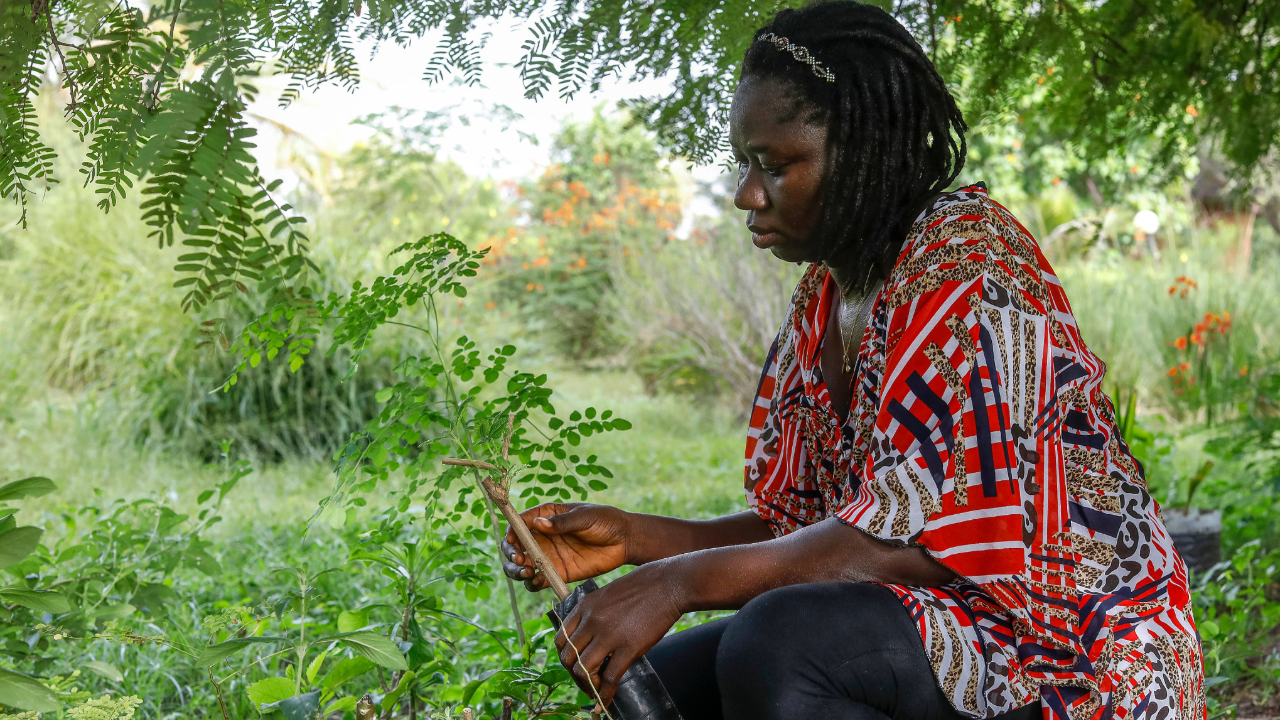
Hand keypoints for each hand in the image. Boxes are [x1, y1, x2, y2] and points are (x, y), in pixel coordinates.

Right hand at [502, 503, 631, 591]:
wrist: (625, 541)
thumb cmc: (605, 521)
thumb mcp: (585, 517)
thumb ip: (562, 523)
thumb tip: (539, 524)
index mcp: (547, 516)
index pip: (520, 523)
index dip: (511, 532)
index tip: (512, 541)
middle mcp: (543, 536)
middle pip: (515, 547)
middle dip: (511, 554)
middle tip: (519, 560)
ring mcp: (549, 556)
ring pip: (522, 566)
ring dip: (517, 571)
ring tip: (527, 573)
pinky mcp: (557, 573)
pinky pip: (538, 580)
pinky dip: (533, 583)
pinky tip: (538, 581)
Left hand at [554, 563, 683, 706]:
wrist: (669, 583)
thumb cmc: (643, 587)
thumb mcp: (608, 594)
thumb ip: (594, 613)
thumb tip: (590, 638)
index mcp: (584, 606)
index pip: (560, 639)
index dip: (565, 658)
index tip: (574, 666)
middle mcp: (591, 620)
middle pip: (568, 657)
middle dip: (573, 675)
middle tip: (585, 682)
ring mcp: (608, 634)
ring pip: (583, 670)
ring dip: (587, 685)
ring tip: (596, 691)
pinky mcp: (628, 646)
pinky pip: (610, 677)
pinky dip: (605, 694)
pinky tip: (606, 702)